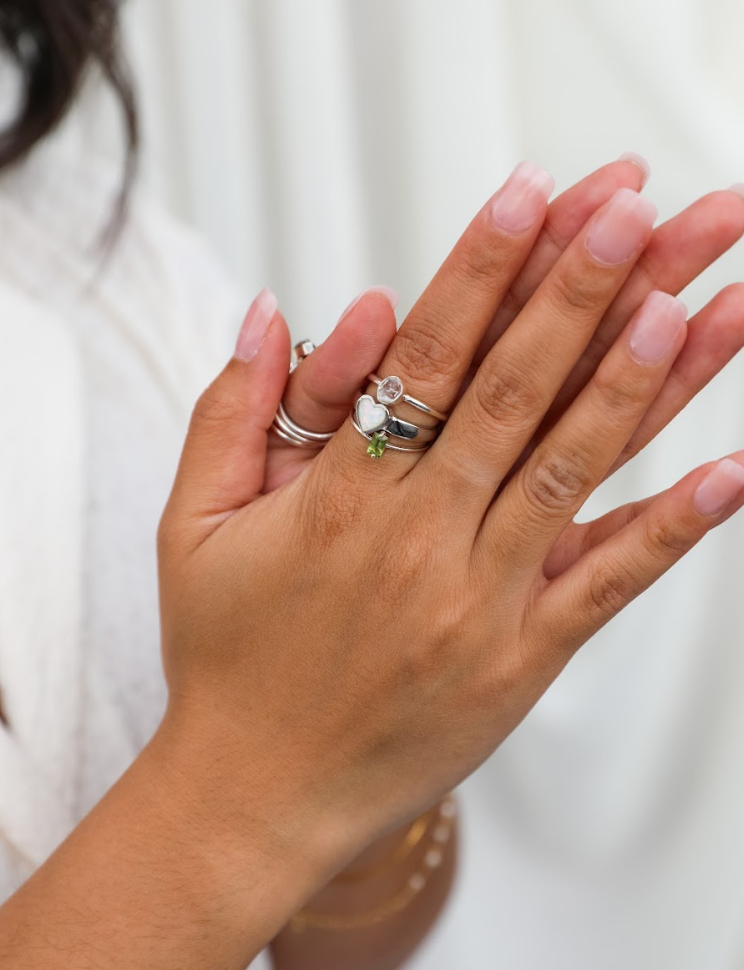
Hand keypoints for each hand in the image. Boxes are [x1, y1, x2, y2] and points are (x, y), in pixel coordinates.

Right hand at [157, 160, 743, 903]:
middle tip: (640, 211)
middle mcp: (417, 541)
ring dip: (637, 386)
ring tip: (692, 304)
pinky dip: (672, 528)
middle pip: (512, 392)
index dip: (484, 269)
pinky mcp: (519, 663)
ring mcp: (478, 603)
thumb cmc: (224, 659)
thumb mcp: (191, 526)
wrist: (256, 796)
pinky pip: (605, 585)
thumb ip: (229, 411)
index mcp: (336, 498)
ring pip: (570, 471)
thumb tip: (269, 310)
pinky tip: (731, 472)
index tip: (537, 194)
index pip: (424, 358)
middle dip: (580, 292)